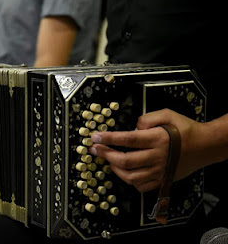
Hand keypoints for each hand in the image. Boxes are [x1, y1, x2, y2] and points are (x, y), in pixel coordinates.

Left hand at [89, 109, 207, 192]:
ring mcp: (160, 171)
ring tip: (108, 160)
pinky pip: (142, 186)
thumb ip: (147, 118)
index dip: (108, 139)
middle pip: (125, 160)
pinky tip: (124, 172)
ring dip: (115, 169)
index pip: (127, 139)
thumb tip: (132, 127)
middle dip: (106, 155)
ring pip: (131, 176)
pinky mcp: (162, 180)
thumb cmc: (185, 128)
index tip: (95, 137)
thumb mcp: (168, 114)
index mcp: (157, 139)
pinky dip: (130, 181)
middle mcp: (157, 157)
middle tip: (95, 149)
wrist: (206, 146)